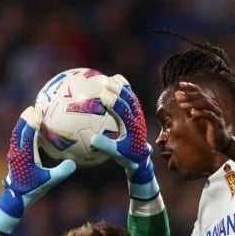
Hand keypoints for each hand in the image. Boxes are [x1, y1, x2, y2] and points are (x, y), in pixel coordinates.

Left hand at [0, 107, 75, 233]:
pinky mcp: (14, 157)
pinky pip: (17, 140)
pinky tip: (29, 132)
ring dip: (22, 123)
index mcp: (26, 154)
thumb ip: (61, 171)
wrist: (16, 197)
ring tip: (29, 115)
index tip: (38, 112)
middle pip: (19, 130)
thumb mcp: (50, 181)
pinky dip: (22, 132)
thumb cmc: (33, 189)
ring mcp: (14, 154)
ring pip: (16, 134)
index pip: (28, 133)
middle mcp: (17, 151)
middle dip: (25, 117)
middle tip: (33, 108)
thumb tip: (73, 163)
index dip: (33, 122)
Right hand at [90, 74, 155, 197]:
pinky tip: (112, 85)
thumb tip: (93, 139)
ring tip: (110, 78)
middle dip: (119, 89)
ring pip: (132, 97)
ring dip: (123, 86)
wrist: (141, 158)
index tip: (104, 96)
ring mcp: (138, 115)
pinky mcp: (136, 114)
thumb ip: (107, 147)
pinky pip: (130, 100)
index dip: (115, 103)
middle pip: (130, 100)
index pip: (124, 112)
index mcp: (133, 127)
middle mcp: (137, 118)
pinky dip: (123, 90)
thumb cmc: (128, 157)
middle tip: (106, 81)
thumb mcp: (117, 154)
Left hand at [173, 81, 232, 152]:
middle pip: (202, 96)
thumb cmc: (206, 130)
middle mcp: (213, 106)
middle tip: (179, 97)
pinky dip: (201, 113)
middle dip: (189, 95)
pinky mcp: (218, 123)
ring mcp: (217, 114)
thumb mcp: (193, 118)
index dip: (190, 87)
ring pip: (206, 104)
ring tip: (182, 106)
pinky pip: (210, 115)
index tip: (180, 84)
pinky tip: (192, 114)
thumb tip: (177, 94)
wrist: (219, 143)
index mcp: (208, 103)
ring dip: (193, 104)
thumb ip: (186, 108)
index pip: (199, 92)